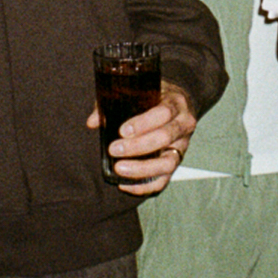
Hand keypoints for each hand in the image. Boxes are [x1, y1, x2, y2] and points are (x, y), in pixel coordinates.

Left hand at [86, 82, 195, 196]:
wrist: (177, 105)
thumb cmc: (155, 97)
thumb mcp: (141, 92)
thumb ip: (115, 102)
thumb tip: (93, 122)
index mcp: (176, 103)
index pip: (163, 113)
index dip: (143, 123)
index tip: (122, 131)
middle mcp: (184, 125)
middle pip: (165, 137)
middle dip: (137, 146)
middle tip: (113, 149)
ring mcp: (182, 147)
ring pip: (168, 163)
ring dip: (142, 168)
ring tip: (119, 168)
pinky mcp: (176, 163)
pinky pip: (164, 180)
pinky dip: (145, 186)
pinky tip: (125, 184)